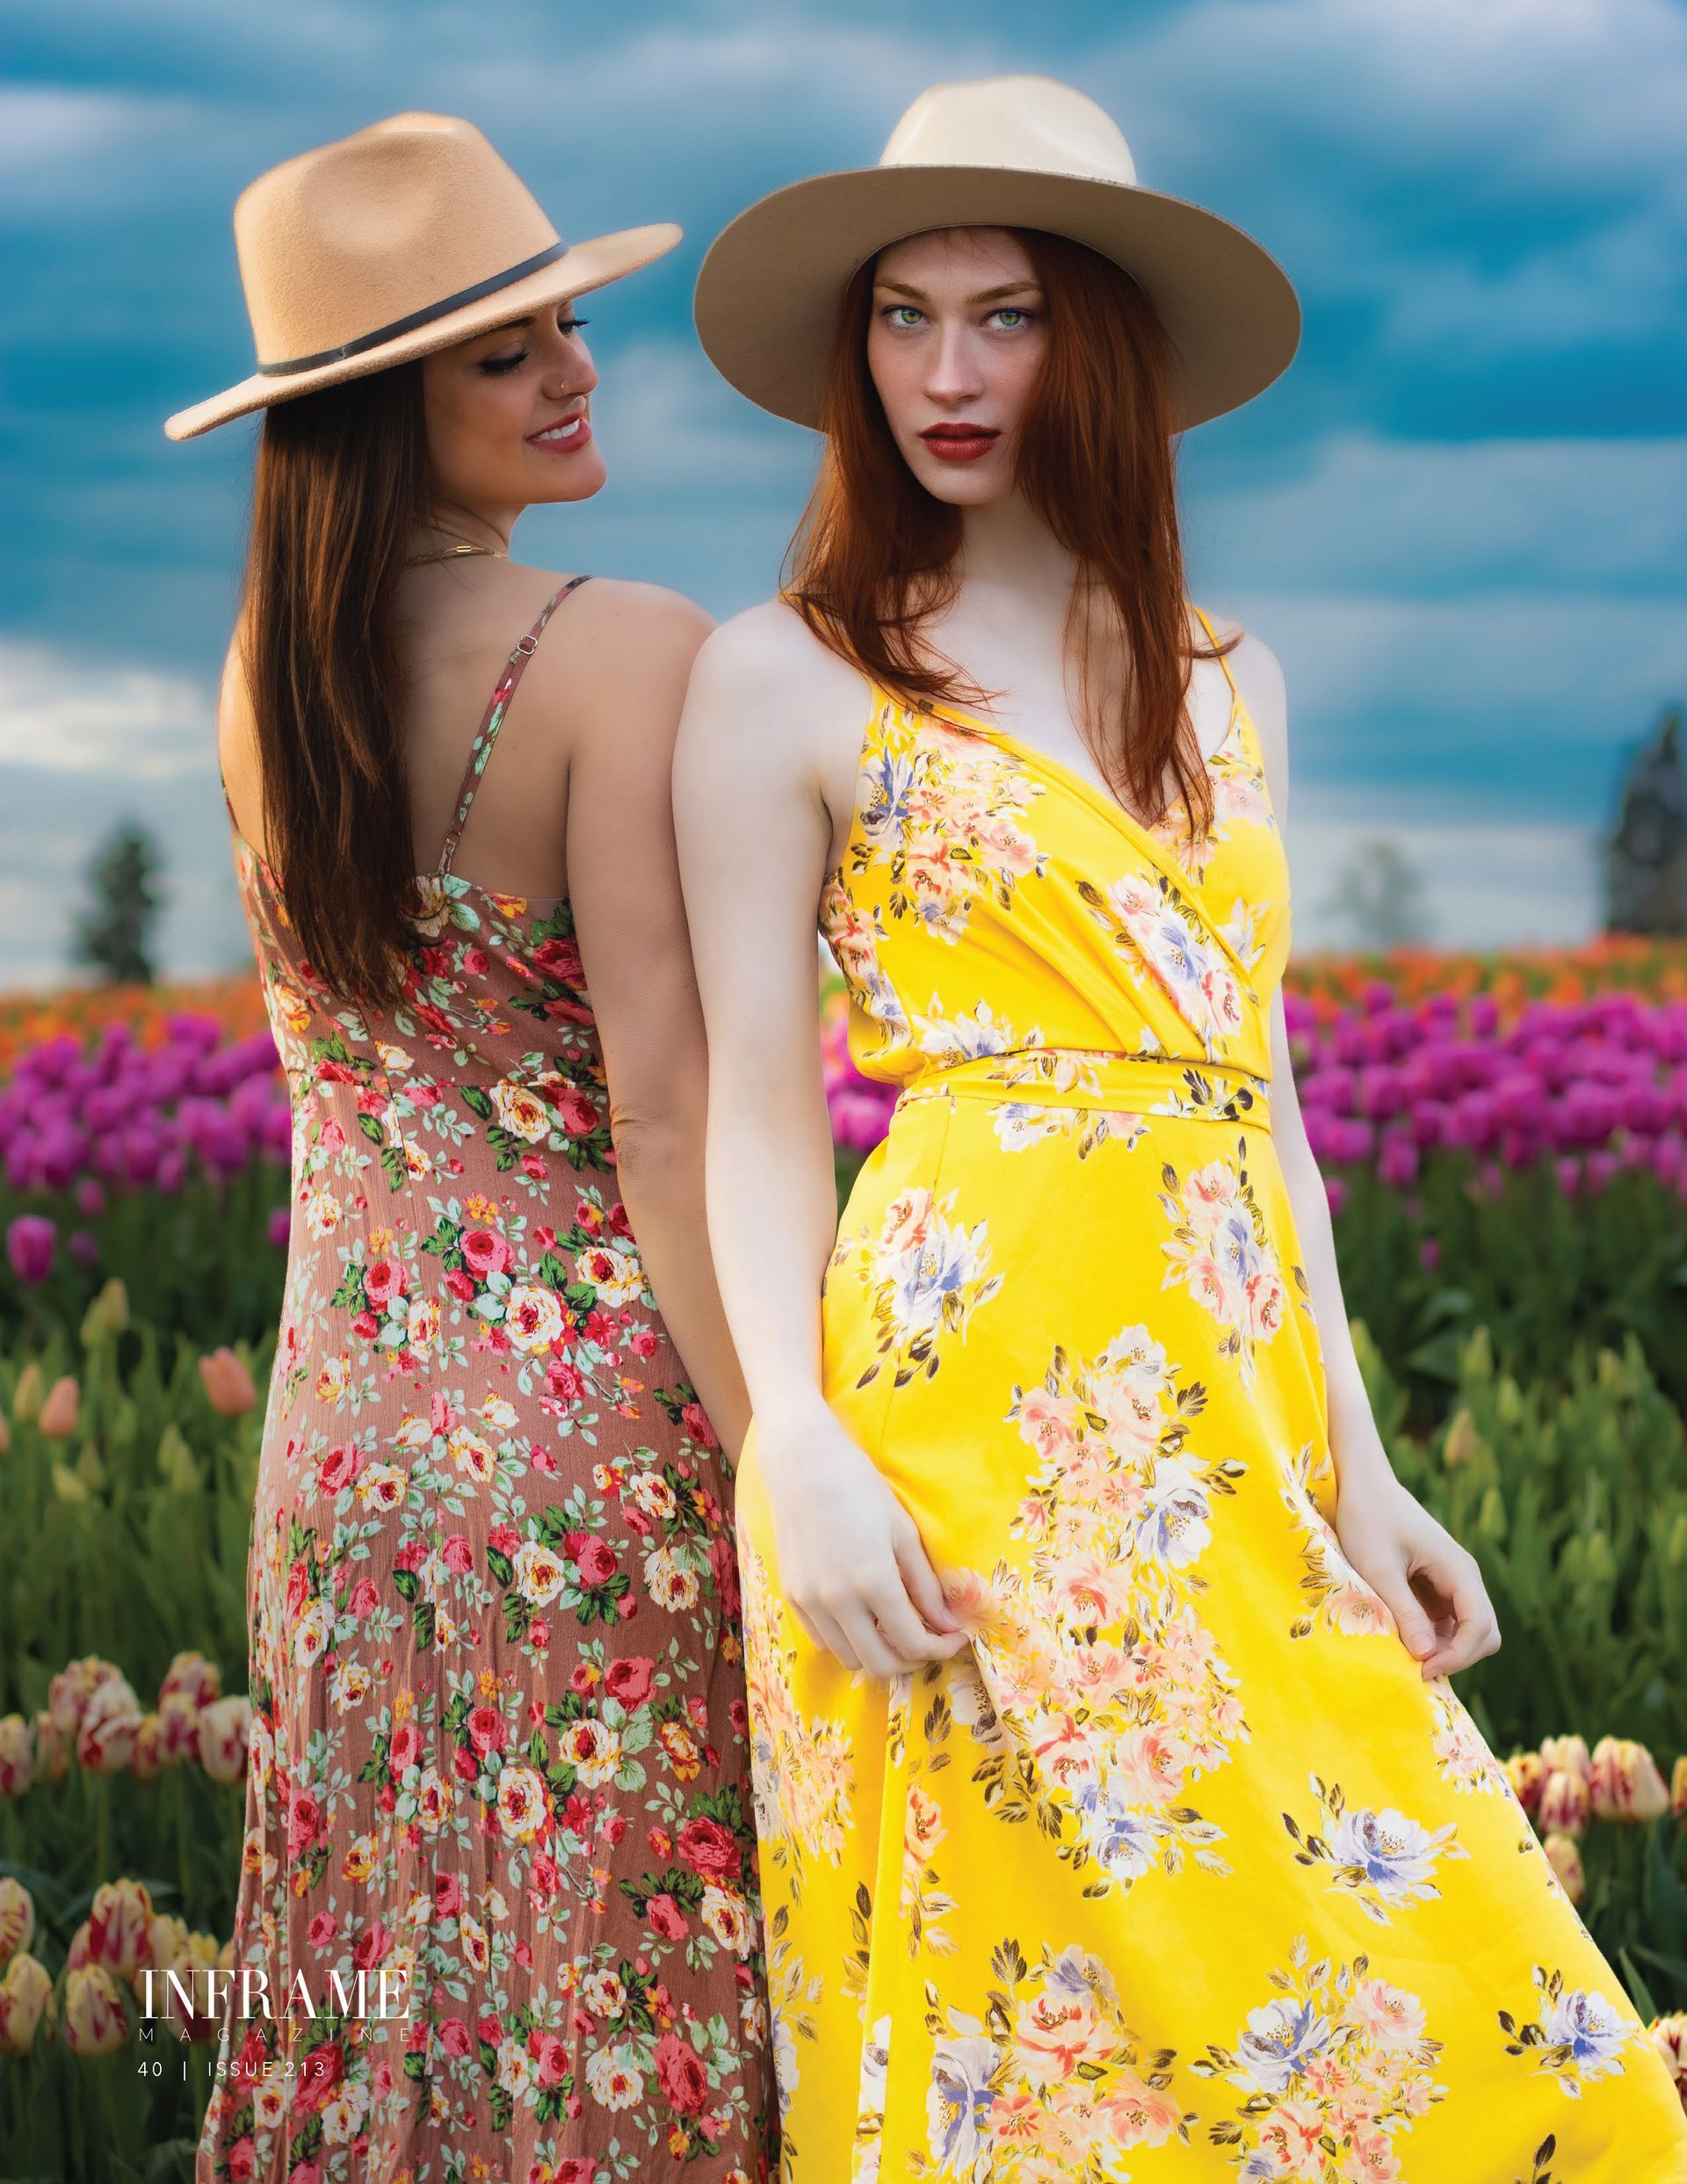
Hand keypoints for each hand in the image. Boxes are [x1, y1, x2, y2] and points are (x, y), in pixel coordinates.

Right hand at [754, 1406, 968, 1681]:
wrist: (803, 1465)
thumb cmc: (861, 1489)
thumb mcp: (904, 1533)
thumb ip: (925, 1586)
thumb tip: (948, 1625)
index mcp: (874, 1583)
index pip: (913, 1643)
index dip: (941, 1649)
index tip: (955, 1638)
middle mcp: (839, 1601)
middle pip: (880, 1664)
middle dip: (913, 1660)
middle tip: (929, 1641)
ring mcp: (810, 1602)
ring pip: (850, 1658)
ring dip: (879, 1654)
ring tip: (895, 1629)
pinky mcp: (791, 1596)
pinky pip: (823, 1640)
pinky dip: (848, 1641)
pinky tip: (862, 1618)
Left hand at [1333, 1471, 1501, 1678]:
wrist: (1363, 1486)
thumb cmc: (1368, 1520)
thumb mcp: (1379, 1568)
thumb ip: (1404, 1610)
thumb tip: (1426, 1656)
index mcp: (1459, 1569)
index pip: (1481, 1626)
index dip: (1458, 1655)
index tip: (1422, 1669)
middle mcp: (1464, 1577)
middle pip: (1484, 1634)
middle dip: (1456, 1656)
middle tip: (1414, 1668)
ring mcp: (1453, 1583)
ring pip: (1467, 1632)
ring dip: (1444, 1649)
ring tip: (1405, 1655)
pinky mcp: (1437, 1587)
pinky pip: (1447, 1623)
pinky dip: (1431, 1638)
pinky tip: (1402, 1638)